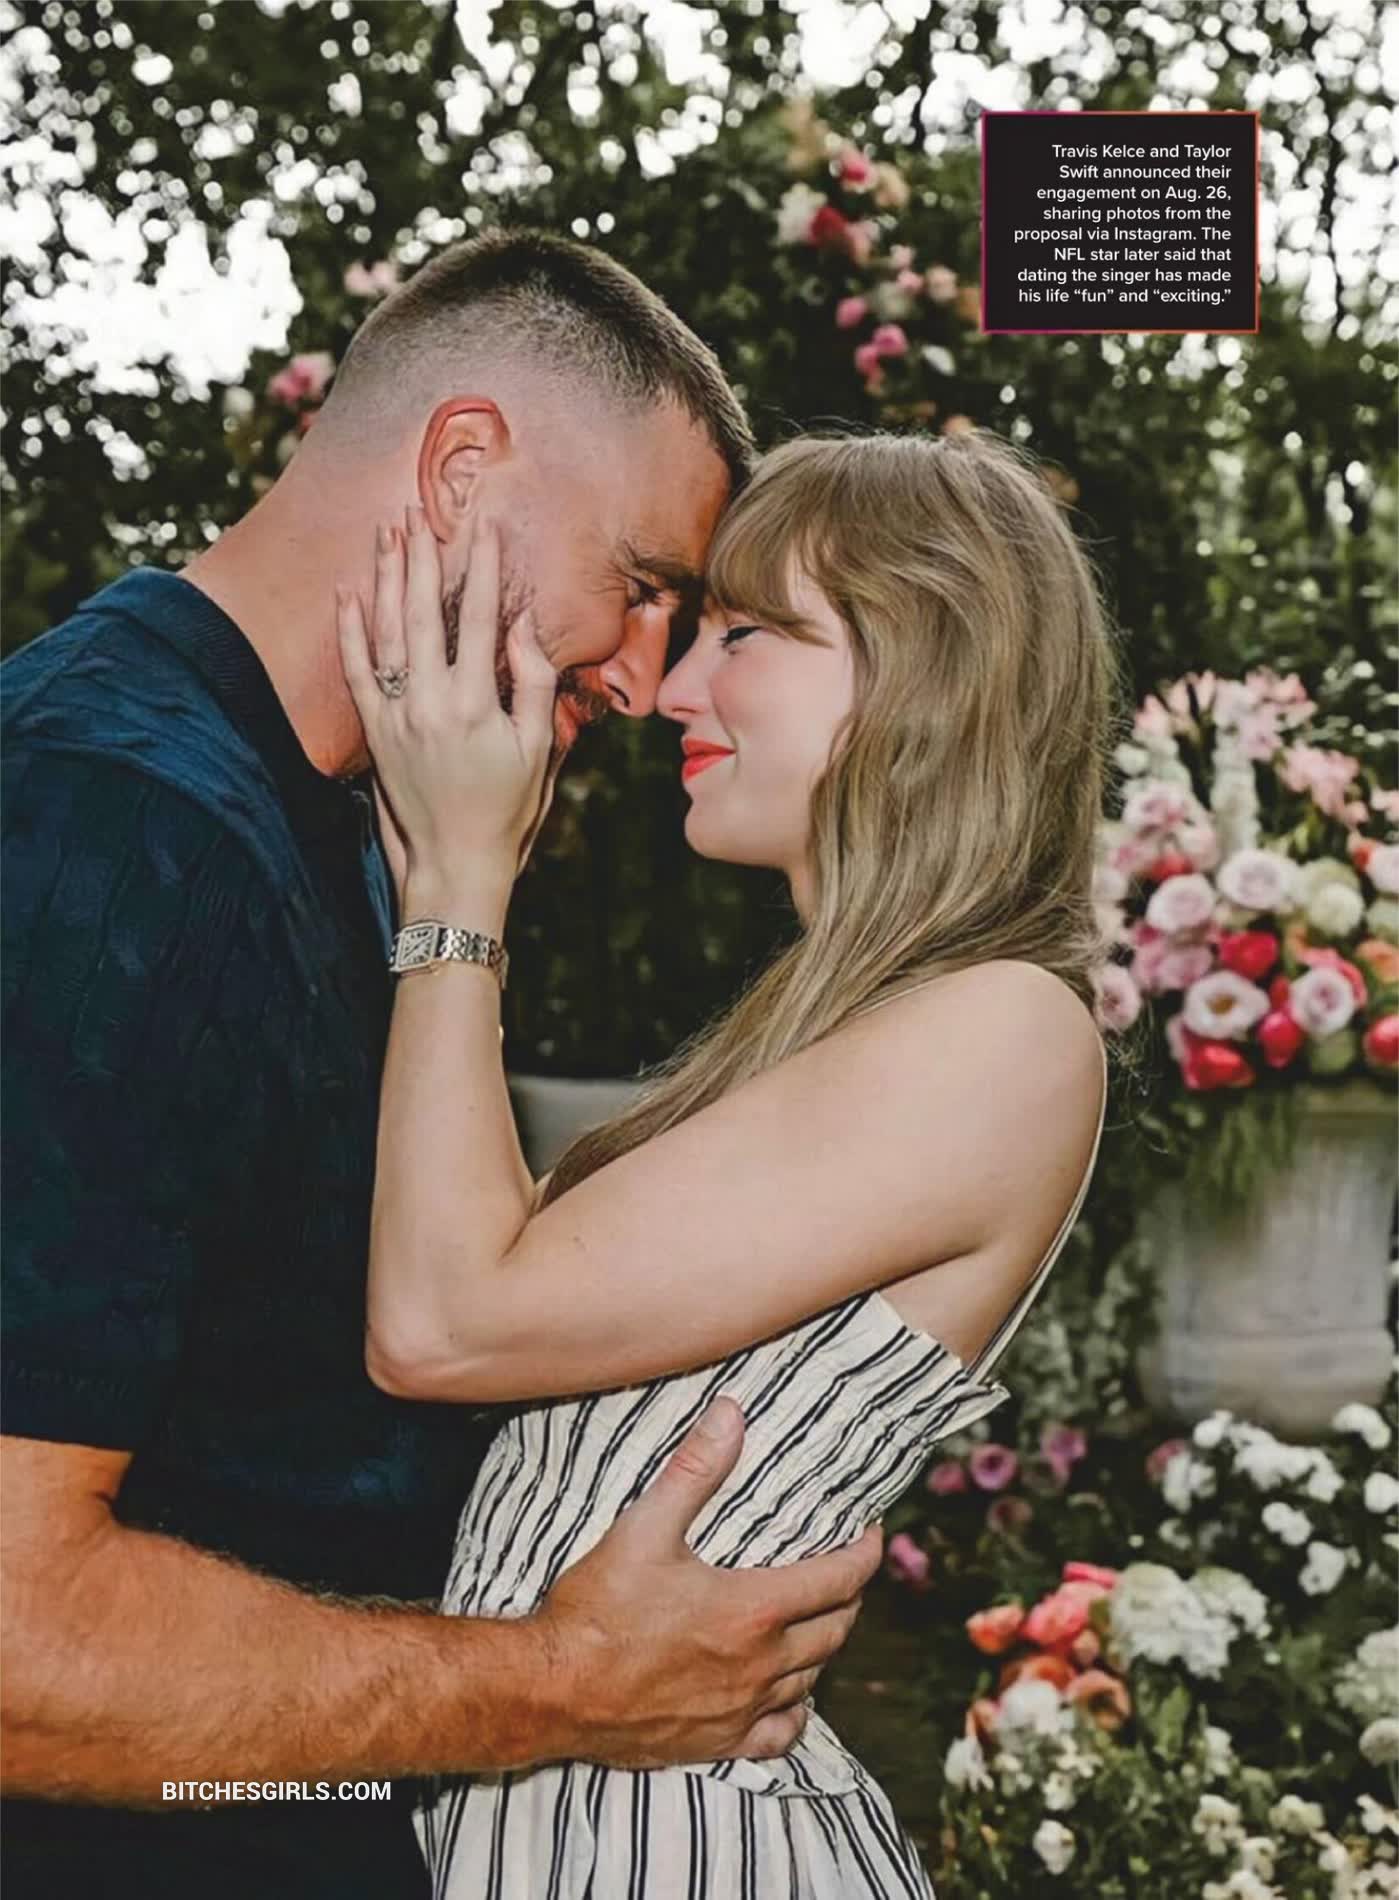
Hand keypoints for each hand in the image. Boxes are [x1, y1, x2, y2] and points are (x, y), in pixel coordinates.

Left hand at [337, 506, 557, 906]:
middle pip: (424, 612)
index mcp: (476, 705)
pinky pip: (355, 670)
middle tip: (419, 513)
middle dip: (422, 557)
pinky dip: (349, 629)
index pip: (482, 619)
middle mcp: (430, 703)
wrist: (454, 865)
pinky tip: (349, 592)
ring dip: (387, 577)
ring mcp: (396, 716)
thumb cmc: (507, 811)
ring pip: (386, 631)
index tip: (484, 527)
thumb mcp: (538, 750)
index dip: (483, 567)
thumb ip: (533, 684)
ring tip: (388, 533)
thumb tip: (523, 626)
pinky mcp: (375, 732)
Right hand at [531, 1398, 879, 1768]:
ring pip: (813, 1678)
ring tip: (818, 1619)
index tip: (869, 1532)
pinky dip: (795, 1711)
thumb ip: (695, 1470)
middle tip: (843, 1569)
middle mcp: (760, 1664)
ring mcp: (742, 1709)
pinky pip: (780, 1735)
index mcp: (752, 1610)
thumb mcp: (644, 1527)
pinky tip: (788, 1694)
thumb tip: (732, 1414)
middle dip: (848, 1595)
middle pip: (835, 1630)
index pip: (838, 1579)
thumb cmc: (598, 1608)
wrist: (553, 1690)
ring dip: (824, 1645)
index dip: (863, 1553)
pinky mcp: (719, 1742)